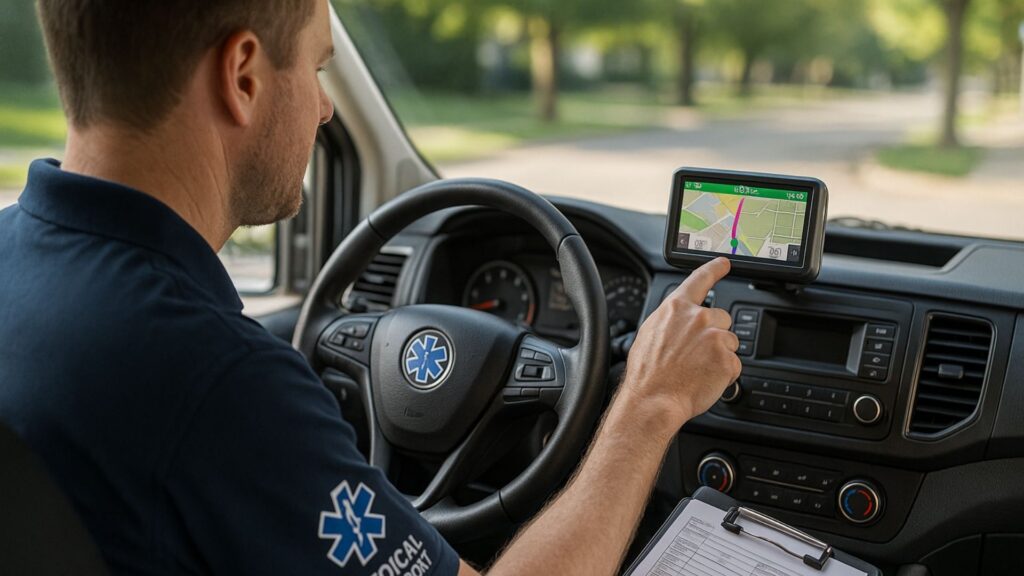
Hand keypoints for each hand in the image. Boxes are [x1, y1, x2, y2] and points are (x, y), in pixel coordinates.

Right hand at [620, 257, 740, 432]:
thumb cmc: (647, 374)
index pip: (700, 280)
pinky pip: (734, 364)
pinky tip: (705, 379)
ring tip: (697, 369)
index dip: (714, 269)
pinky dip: (724, 374)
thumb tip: (678, 322)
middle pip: (722, 318)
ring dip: (720, 354)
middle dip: (715, 334)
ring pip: (730, 341)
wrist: (653, 399)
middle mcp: (697, 318)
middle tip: (696, 354)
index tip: (724, 263)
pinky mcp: (726, 358)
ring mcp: (714, 337)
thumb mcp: (649, 335)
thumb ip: (670, 321)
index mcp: (676, 308)